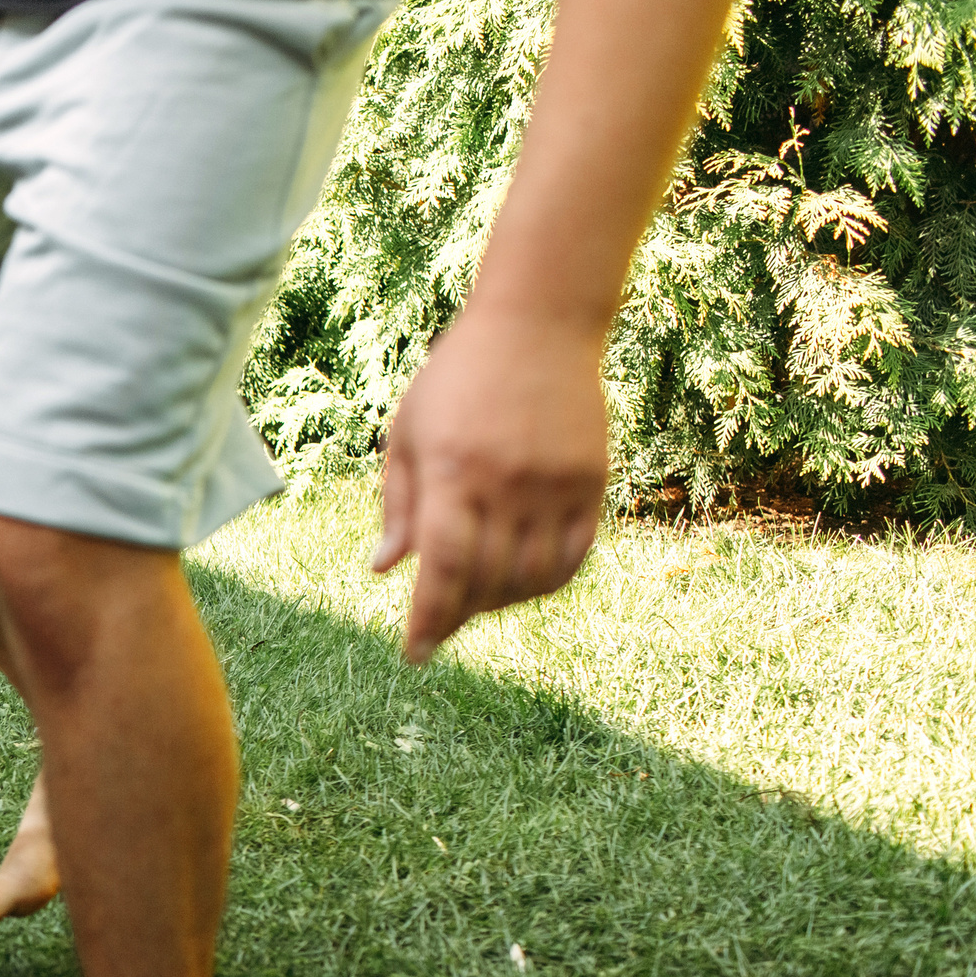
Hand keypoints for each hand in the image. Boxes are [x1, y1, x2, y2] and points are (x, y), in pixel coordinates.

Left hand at [372, 306, 609, 663]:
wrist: (537, 323)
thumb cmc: (457, 378)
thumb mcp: (409, 433)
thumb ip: (400, 504)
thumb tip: (385, 569)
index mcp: (452, 470)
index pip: (441, 566)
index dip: (428, 618)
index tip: (415, 653)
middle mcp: (506, 482)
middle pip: (484, 580)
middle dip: (457, 615)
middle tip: (440, 627)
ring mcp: (554, 483)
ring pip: (531, 578)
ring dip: (501, 602)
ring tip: (477, 597)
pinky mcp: (591, 481)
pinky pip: (573, 557)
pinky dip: (545, 582)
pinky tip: (520, 580)